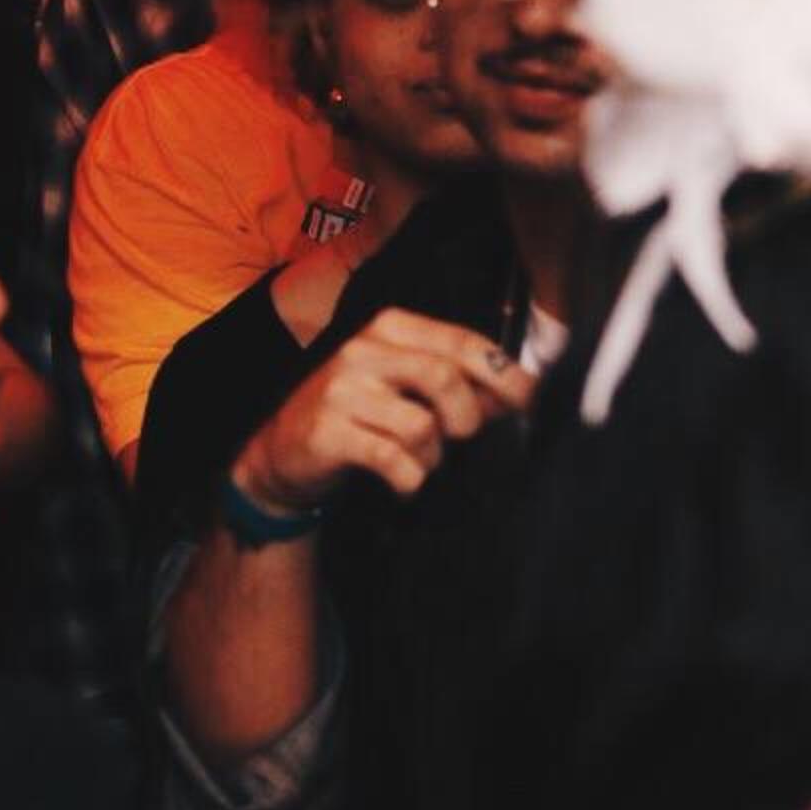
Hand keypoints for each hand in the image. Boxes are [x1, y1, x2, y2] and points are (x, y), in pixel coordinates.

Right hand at [231, 308, 533, 506]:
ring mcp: (341, 390)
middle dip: (467, 415)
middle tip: (462, 435)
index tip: (529, 398)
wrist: (281, 451)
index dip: (502, 372)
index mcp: (389, 328)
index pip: (459, 341)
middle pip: (443, 376)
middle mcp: (363, 350)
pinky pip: (392, 459)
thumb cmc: (358, 414)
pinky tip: (403, 481)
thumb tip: (516, 393)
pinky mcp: (327, 431)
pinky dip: (409, 478)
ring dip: (433, 454)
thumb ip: (458, 385)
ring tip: (420, 461)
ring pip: (420, 423)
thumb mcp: (405, 386)